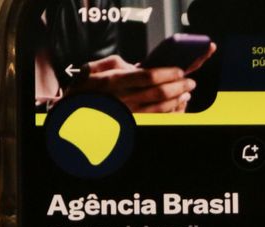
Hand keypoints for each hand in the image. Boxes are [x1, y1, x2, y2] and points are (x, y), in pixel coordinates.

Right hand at [72, 44, 216, 113]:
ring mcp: (128, 114)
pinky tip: (178, 106)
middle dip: (179, 86)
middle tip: (190, 82)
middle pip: (159, 93)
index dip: (168, 73)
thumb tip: (139, 65)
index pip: (148, 76)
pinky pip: (158, 120)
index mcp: (113, 82)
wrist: (74, 114)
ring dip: (178, 100)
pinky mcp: (133, 124)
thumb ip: (116, 64)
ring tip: (187, 93)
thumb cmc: (86, 89)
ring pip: (162, 108)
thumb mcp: (94, 70)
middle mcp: (122, 99)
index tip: (179, 71)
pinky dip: (172, 113)